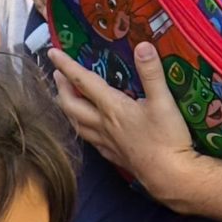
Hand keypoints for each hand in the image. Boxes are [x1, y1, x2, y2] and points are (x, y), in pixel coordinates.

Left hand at [49, 43, 196, 200]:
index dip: (67, 66)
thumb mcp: (163, 100)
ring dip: (67, 108)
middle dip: (61, 88)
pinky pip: (88, 138)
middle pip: (72, 105)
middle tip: (57, 73)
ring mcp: (106, 142)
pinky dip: (81, 127)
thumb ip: (151, 72)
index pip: (84, 83)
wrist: (169, 175)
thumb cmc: (166, 138)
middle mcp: (103, 124)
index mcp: (112, 108)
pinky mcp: (113, 154)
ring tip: (65, 97)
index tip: (52, 52)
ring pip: (76, 123)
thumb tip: (142, 45)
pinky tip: (86, 127)